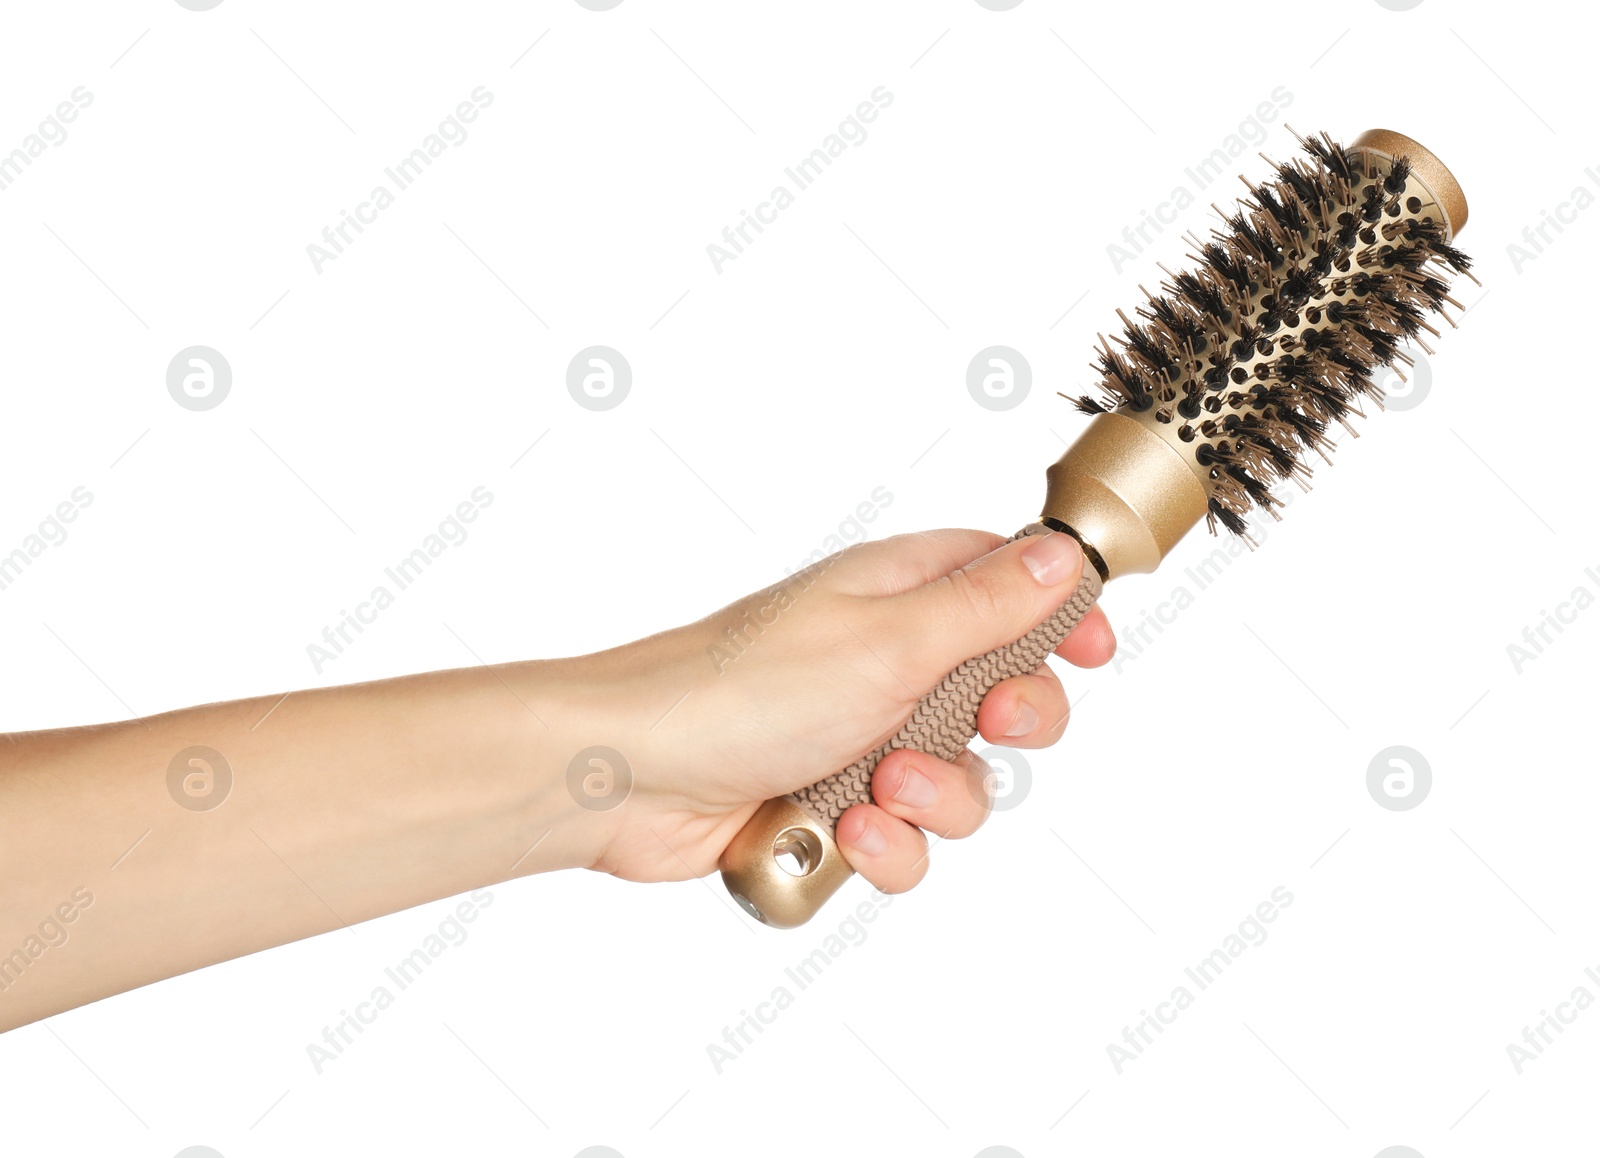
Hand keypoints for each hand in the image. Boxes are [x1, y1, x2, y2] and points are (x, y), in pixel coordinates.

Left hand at [575, 529, 1115, 891]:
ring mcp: (857, 735)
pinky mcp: (831, 804)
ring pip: (959, 781)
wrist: (630, 776)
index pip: (1006, 584)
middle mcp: (883, 659)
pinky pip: (904, 840)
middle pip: (1001, 691)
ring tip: (880, 786)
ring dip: (937, 797)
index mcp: (897, 593)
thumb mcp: (888, 638)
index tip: (1093, 651)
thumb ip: (986, 605)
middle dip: (1009, 724)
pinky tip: (849, 831)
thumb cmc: (740, 688)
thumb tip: (1062, 555)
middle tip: (991, 723)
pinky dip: (887, 846)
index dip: (1058, 616)